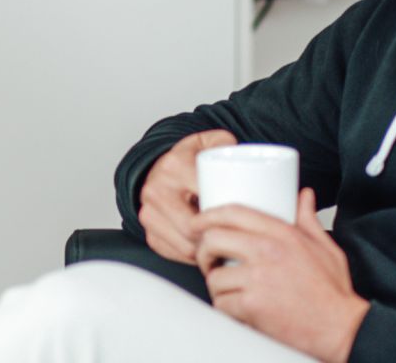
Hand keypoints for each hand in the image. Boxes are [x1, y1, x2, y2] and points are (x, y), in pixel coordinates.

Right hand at [137, 129, 237, 263]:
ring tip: (223, 241)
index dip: (226, 212)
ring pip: (185, 246)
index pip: (205, 198)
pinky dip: (194, 256)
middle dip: (216, 236)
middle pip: (193, 228)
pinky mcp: (149, 232)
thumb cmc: (191, 158)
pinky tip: (206, 245)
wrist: (161, 166)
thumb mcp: (211, 141)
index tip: (242, 216)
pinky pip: (175, 254)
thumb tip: (247, 166)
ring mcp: (148, 213)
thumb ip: (230, 144)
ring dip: (207, 249)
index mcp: (174, 166)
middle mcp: (155, 190)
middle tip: (235, 234)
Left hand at [192, 188, 368, 362]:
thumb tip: (303, 196)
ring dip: (216, 286)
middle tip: (208, 261)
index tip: (198, 224)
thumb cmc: (333, 290)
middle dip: (203, 251)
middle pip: (213, 239)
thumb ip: (308, 220)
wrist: (341, 327)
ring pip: (214, 276)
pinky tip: (236, 309)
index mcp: (283, 234)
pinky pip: (221, 303)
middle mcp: (267, 251)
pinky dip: (225, 308)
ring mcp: (258, 278)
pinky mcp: (252, 304)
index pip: (233, 212)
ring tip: (227, 290)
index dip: (208, 216)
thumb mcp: (325, 247)